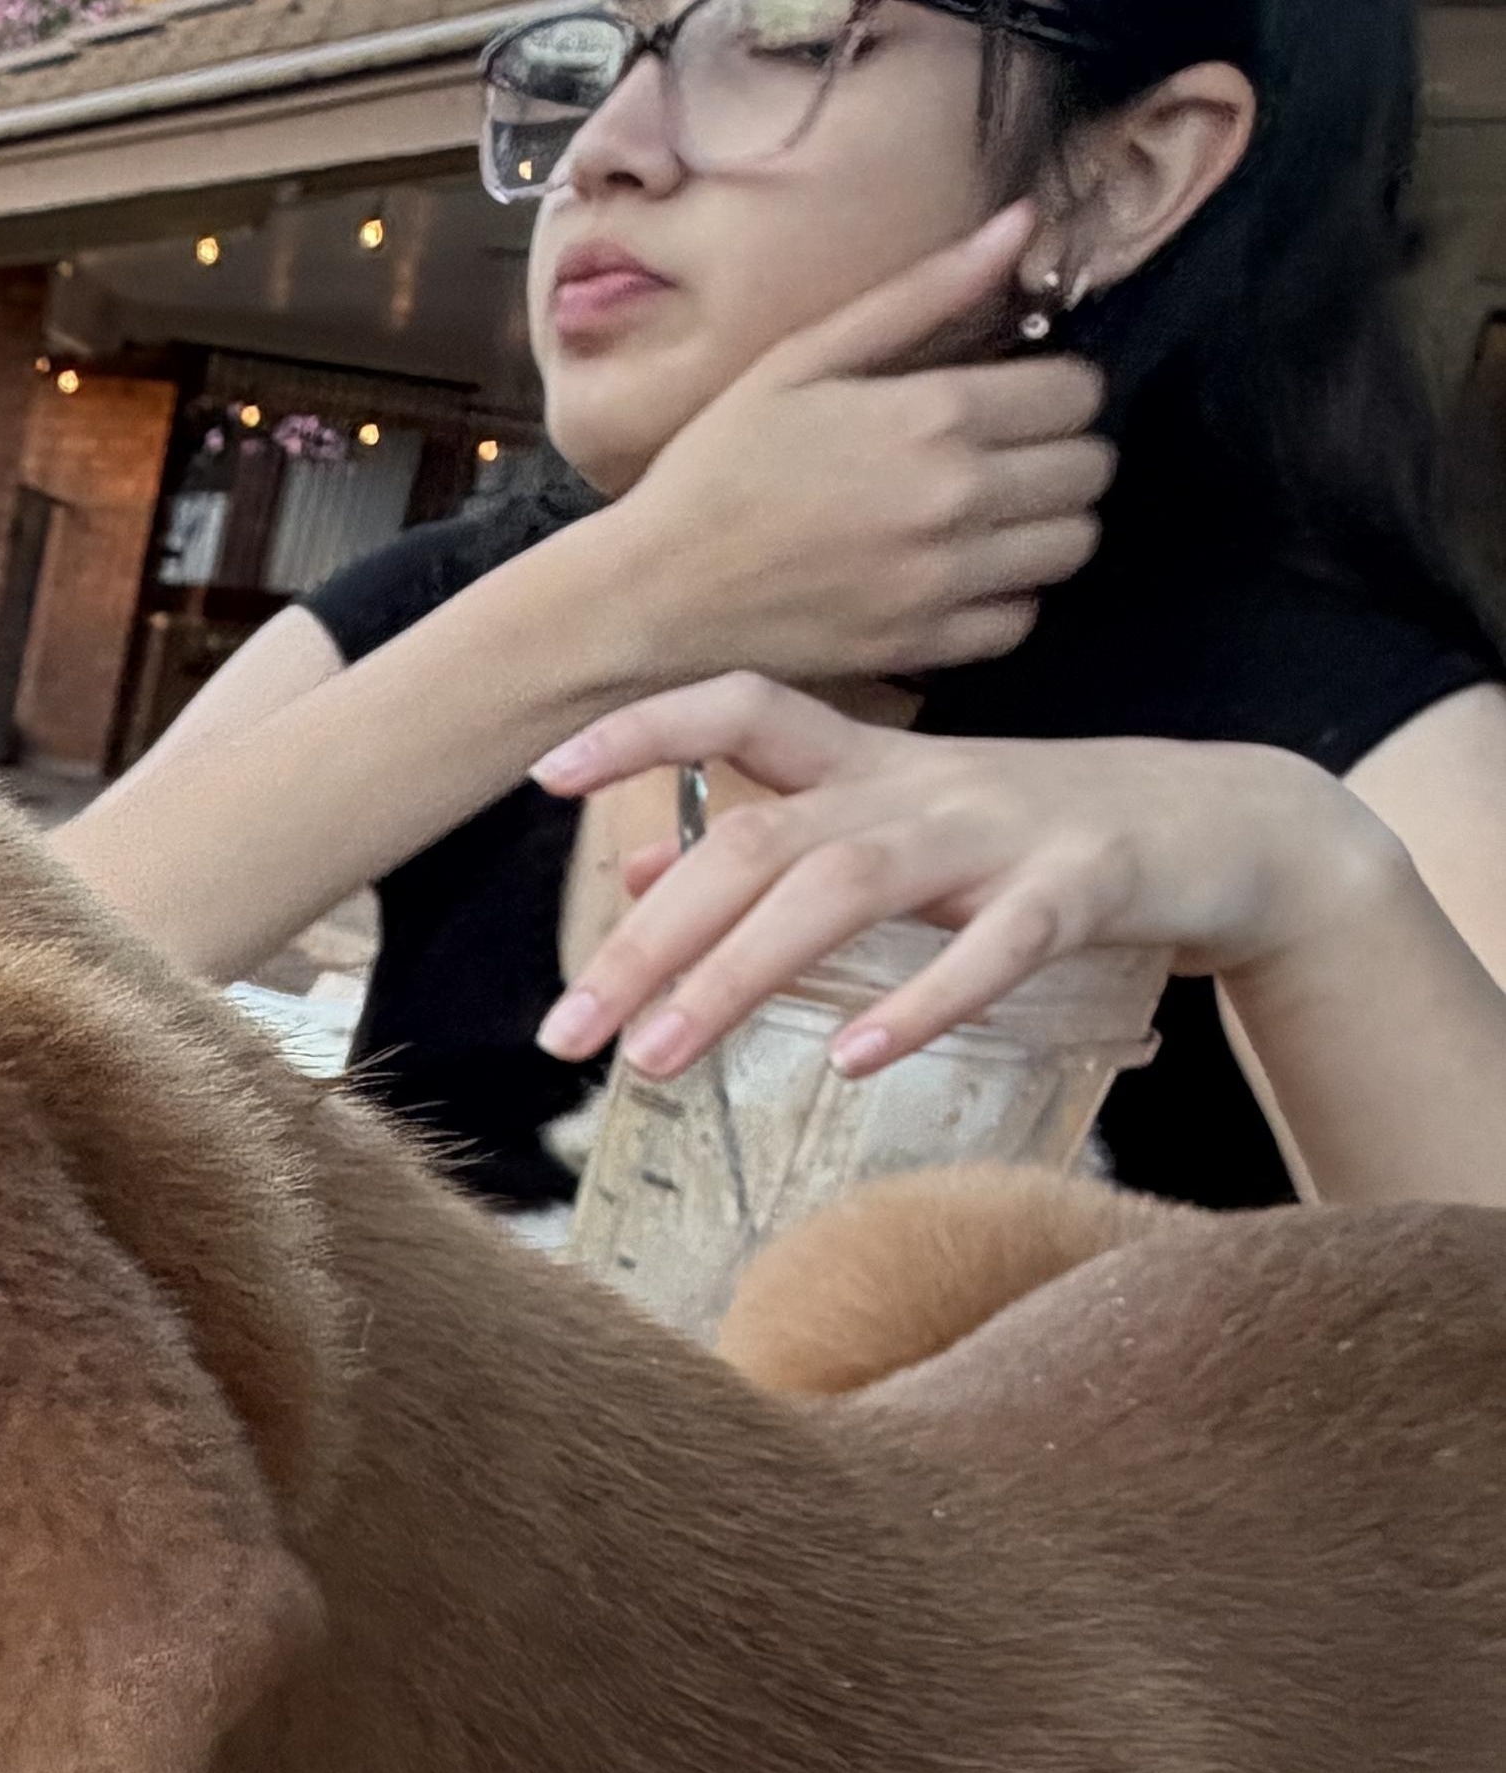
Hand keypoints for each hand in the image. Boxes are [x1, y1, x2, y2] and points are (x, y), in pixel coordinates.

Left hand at [527, 677, 1402, 1079]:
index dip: (643, 729)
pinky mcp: (1085, 885)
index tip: (541, 775)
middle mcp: (918, 786)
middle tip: (565, 1035)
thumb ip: (766, 843)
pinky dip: (921, 999)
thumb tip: (633, 871)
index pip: (739, 711)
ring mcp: (1001, 830)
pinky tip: (850, 1058)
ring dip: (741, 976)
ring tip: (657, 1062)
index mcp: (867, 763)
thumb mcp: (889, 826)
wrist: (1230, 827)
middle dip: (651, 941)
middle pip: (759, 843)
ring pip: (847, 889)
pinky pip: (996, 943)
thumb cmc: (1030, 836)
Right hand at [582, 206, 1114, 689]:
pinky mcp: (922, 645)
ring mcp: (943, 579)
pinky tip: (960, 577)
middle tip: (1006, 460)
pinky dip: (1005, 598)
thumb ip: (923, 294)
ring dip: (1046, 527)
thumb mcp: (803, 360)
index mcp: (935, 413)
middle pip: (1091, 469)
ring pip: (1072, 545)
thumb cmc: (716, 468)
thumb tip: (1024, 224)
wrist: (649, 593)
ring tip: (993, 519)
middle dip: (1060, 456)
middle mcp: (955, 496)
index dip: (1055, 391)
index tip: (1013, 402)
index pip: (1078, 393)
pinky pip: (1021, 619)